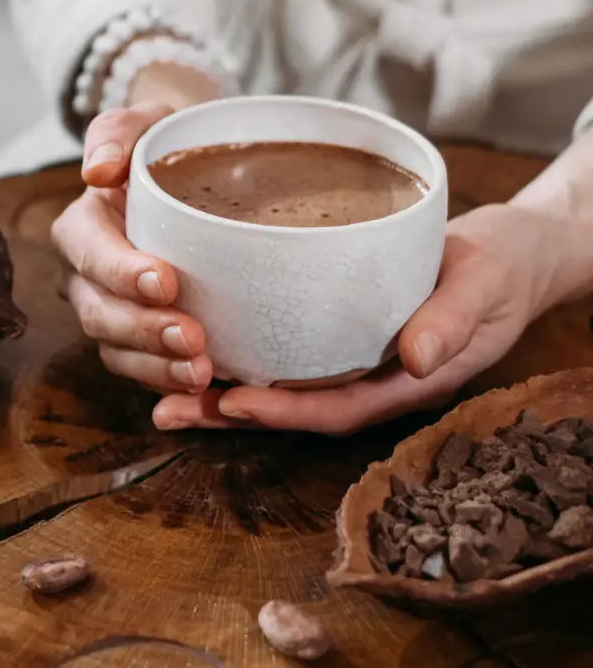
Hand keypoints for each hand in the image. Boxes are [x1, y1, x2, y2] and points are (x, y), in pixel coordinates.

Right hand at [53, 62, 221, 393]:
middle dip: (143, 331)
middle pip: (99, 314)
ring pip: (116, 351)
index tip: (166, 281)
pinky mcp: (135, 340)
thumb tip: (98, 170)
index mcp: (81, 228)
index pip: (90, 254)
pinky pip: (141, 370)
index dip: (121, 273)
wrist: (191, 173)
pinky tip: (202, 385)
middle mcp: (85, 277)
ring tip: (202, 372)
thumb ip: (117, 132)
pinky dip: (167, 381)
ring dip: (155, 366)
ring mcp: (109, 312)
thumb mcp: (145, 122)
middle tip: (193, 339)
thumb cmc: (167, 145)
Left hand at [151, 203, 564, 434]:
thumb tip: (415, 359)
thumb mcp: (487, 287)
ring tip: (158, 391)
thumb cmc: (503, 269)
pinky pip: (281, 354)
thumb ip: (454, 319)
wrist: (510, 253)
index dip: (287, 412)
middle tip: (167, 412)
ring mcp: (349, 361)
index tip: (235, 403)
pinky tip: (191, 346)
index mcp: (405, 383)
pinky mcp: (334, 333)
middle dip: (229, 415)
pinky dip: (239, 355)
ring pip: (278, 385)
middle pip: (292, 408)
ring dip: (219, 392)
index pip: (338, 409)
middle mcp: (368, 380)